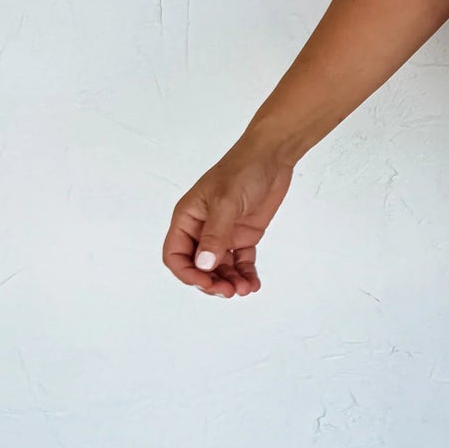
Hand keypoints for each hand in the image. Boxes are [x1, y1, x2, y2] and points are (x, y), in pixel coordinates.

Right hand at [161, 138, 294, 297]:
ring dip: (230, 282)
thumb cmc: (242, 170)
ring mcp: (223, 234)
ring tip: (245, 288)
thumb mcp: (225, 202)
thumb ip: (215, 235)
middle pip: (198, 267)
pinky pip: (240, 262)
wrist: (272, 157)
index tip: (206, 282)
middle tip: (229, 290)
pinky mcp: (243, 236)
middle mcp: (202, 229)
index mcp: (188, 219)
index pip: (175, 255)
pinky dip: (245, 275)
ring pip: (220, 268)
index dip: (187, 273)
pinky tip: (253, 283)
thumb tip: (204, 266)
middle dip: (211, 283)